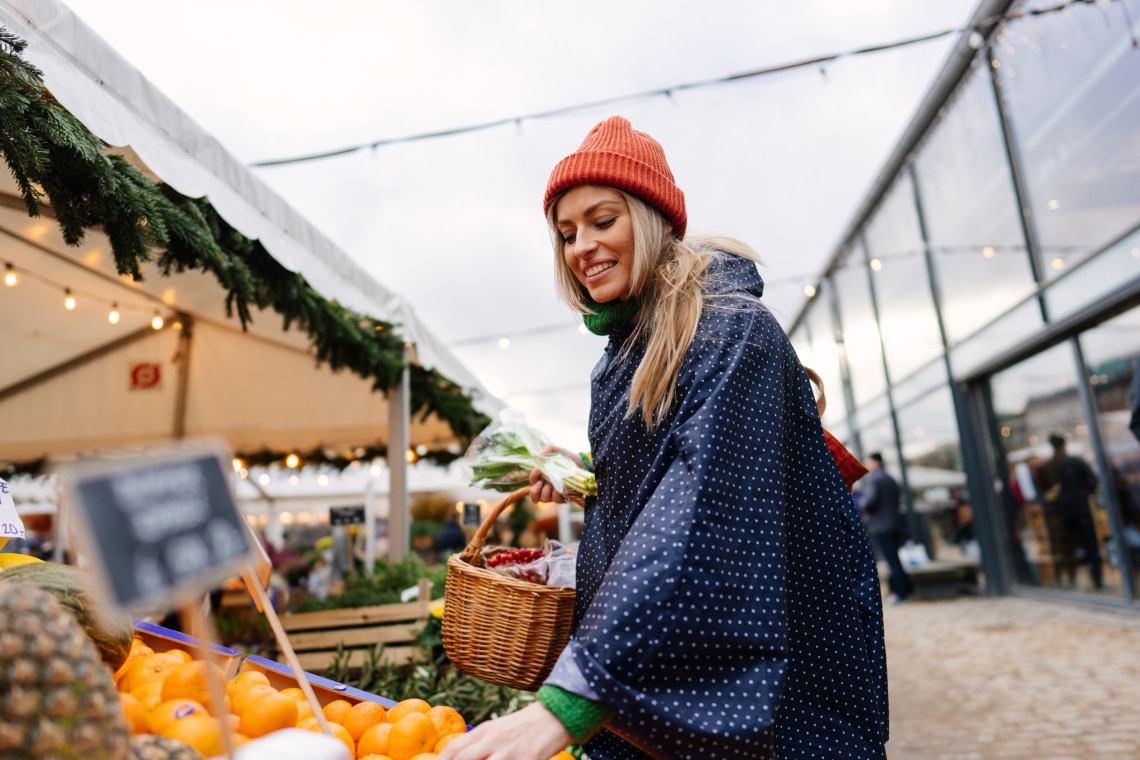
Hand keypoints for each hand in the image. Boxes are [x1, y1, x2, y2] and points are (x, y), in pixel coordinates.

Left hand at [436, 702, 571, 759]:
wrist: (555, 715)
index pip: (454, 749)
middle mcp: (493, 740)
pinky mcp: (528, 759)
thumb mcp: (499, 728)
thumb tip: (458, 755)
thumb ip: (480, 742)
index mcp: (485, 732)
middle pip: (464, 759)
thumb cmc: (525, 726)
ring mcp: (510, 752)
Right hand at [528, 445, 579, 503]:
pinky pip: (555, 499)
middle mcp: (546, 487)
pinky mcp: (562, 499)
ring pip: (544, 498)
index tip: (538, 469)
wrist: (584, 467)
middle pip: (534, 495)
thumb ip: (549, 449)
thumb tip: (539, 454)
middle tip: (541, 482)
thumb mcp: (560, 451)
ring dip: (547, 491)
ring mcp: (553, 494)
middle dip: (535, 489)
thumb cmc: (570, 460)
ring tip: (554, 484)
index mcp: (542, 477)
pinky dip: (557, 494)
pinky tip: (563, 488)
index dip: (533, 477)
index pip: (532, 481)